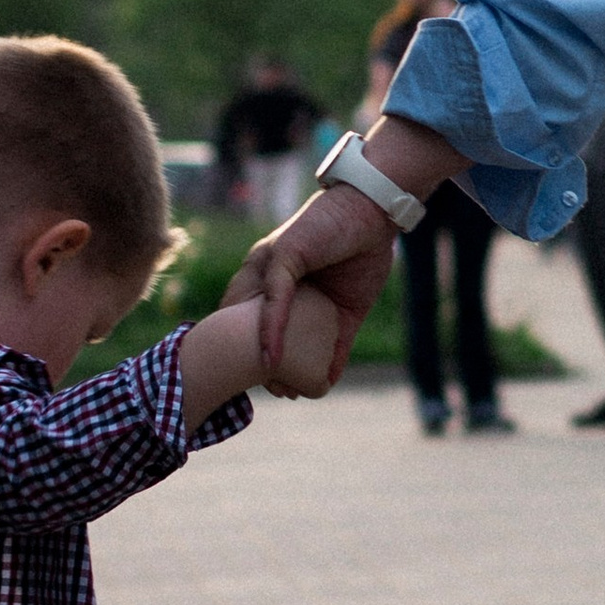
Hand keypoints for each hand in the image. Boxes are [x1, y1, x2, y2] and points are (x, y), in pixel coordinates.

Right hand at [229, 183, 395, 380]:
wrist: (370, 212)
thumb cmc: (320, 225)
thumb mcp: (286, 255)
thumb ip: (273, 293)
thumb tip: (266, 342)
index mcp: (264, 278)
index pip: (241, 318)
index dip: (236, 343)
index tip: (235, 367)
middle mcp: (289, 296)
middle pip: (272, 339)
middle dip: (268, 366)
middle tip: (271, 387)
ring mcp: (318, 306)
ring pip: (303, 348)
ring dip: (298, 371)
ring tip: (293, 392)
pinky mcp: (347, 313)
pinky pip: (336, 347)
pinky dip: (330, 367)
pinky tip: (323, 385)